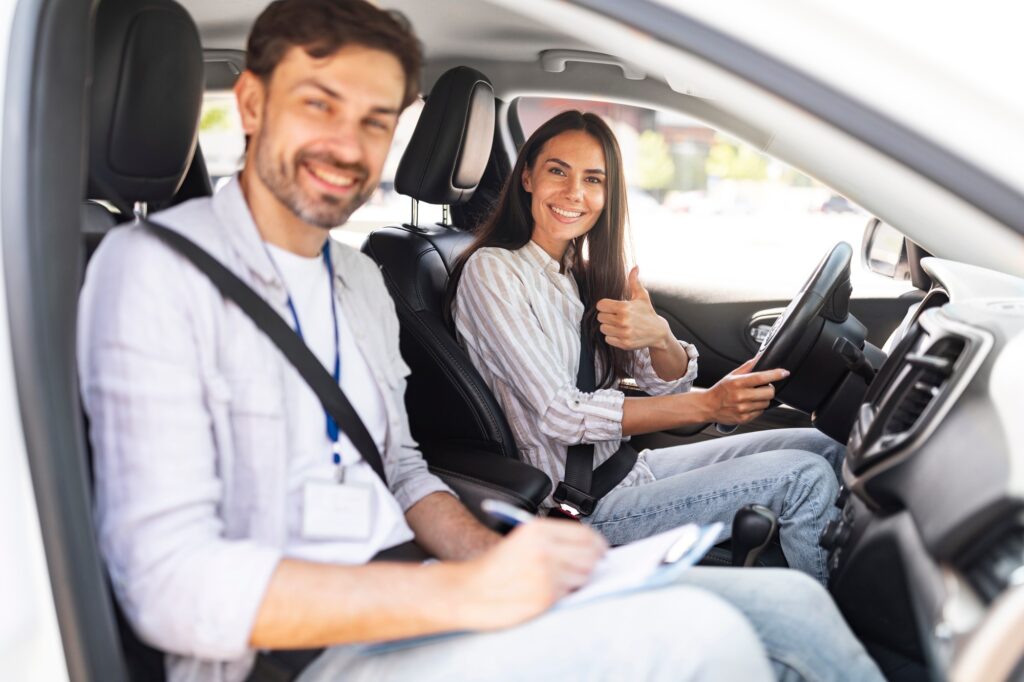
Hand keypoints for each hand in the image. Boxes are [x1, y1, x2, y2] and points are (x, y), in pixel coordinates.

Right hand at [456, 520, 607, 629]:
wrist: (468, 591)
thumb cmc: (492, 568)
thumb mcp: (520, 539)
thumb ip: (551, 540)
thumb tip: (588, 548)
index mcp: (537, 530)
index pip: (584, 534)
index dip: (597, 543)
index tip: (600, 550)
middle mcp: (544, 550)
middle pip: (591, 555)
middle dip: (593, 562)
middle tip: (587, 566)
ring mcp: (547, 574)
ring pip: (584, 575)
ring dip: (580, 579)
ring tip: (561, 579)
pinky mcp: (546, 597)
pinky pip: (571, 593)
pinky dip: (567, 593)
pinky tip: (550, 591)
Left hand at [596, 266, 672, 350]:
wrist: (658, 332)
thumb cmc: (647, 312)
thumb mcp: (642, 296)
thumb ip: (634, 281)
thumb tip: (635, 267)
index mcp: (624, 308)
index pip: (601, 305)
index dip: (604, 305)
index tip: (610, 306)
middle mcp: (623, 321)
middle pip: (600, 317)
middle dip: (606, 316)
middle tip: (615, 316)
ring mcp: (624, 333)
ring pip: (603, 328)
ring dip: (608, 326)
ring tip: (617, 324)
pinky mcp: (624, 344)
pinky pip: (608, 339)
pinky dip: (612, 336)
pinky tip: (620, 332)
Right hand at [701, 359, 788, 424]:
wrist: (708, 406)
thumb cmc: (721, 390)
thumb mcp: (732, 375)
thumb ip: (748, 366)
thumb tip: (760, 357)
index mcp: (738, 383)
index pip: (761, 377)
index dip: (776, 374)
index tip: (784, 372)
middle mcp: (740, 396)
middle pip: (769, 392)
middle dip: (768, 388)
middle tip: (761, 388)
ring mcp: (742, 409)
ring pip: (766, 403)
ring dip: (763, 399)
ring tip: (752, 397)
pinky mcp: (744, 418)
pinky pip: (760, 412)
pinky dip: (757, 408)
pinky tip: (748, 405)